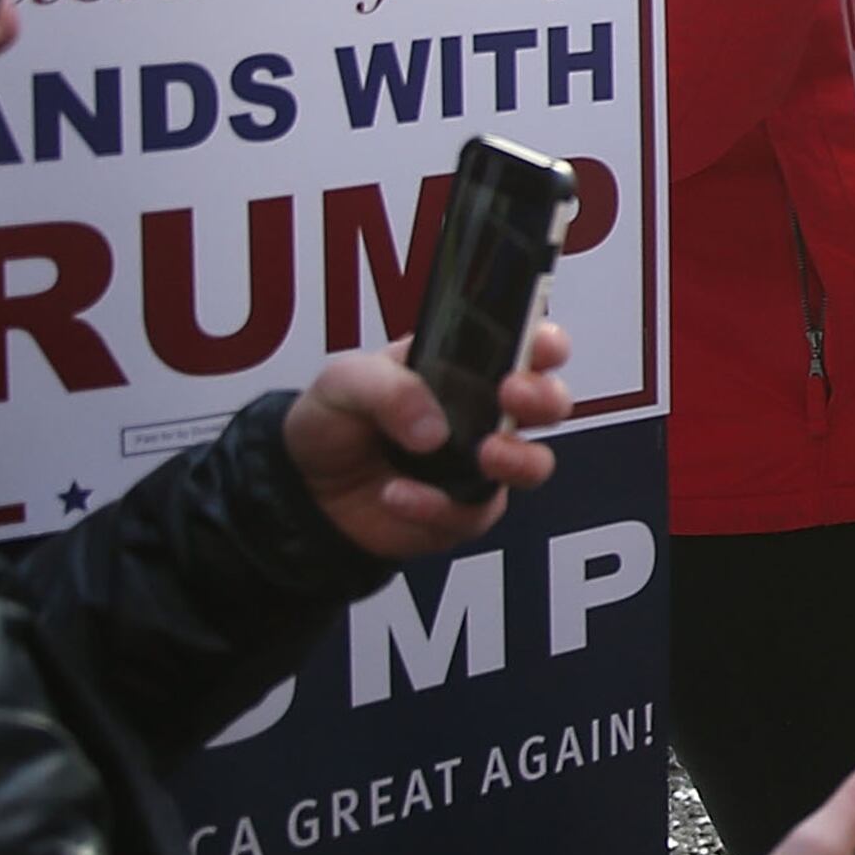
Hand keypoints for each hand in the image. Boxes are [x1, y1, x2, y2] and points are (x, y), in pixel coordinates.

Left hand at [283, 324, 571, 558]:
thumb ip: (388, 389)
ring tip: (484, 455)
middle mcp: (485, 412)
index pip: (526, 344)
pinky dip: (436, 507)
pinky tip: (396, 495)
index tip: (541, 345)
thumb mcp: (344, 381)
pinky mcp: (466, 510)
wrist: (305, 491)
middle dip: (544, 397)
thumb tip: (435, 431)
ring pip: (535, 463)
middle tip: (513, 395)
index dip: (546, 341)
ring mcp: (481, 464)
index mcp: (464, 365)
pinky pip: (474, 512)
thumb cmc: (333, 421)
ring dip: (520, 458)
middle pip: (550, 401)